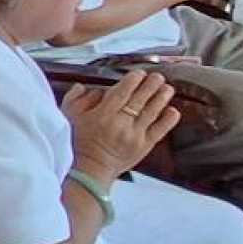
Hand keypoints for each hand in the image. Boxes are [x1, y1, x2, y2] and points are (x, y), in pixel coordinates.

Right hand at [61, 68, 179, 180]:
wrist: (90, 169)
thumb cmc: (79, 142)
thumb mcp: (69, 116)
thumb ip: (76, 98)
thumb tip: (87, 86)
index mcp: (102, 115)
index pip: (121, 93)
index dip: (132, 81)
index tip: (138, 73)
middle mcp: (120, 124)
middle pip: (139, 100)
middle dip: (150, 86)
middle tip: (157, 77)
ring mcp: (134, 136)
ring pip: (151, 113)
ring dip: (161, 98)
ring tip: (168, 88)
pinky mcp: (143, 147)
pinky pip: (158, 131)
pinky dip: (167, 121)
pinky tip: (173, 111)